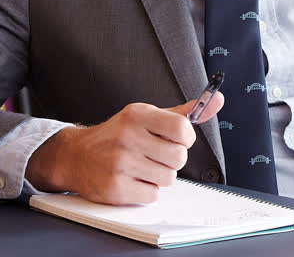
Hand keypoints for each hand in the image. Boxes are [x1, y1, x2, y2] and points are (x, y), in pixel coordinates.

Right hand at [25, 94, 224, 204]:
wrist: (76, 156)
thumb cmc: (118, 135)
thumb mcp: (148, 116)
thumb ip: (184, 112)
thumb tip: (217, 99)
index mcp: (138, 115)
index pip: (183, 128)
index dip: (185, 139)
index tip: (175, 140)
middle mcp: (128, 136)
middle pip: (179, 158)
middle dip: (172, 160)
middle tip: (155, 156)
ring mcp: (120, 163)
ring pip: (168, 178)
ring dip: (159, 176)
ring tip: (141, 167)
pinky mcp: (115, 188)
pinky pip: (153, 195)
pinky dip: (147, 191)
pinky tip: (132, 179)